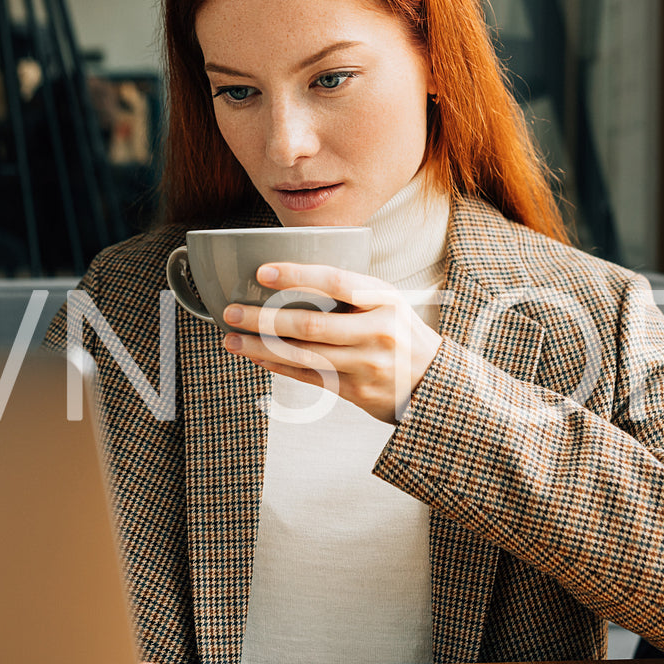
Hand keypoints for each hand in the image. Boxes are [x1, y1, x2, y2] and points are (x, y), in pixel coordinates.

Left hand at [220, 263, 441, 423]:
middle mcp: (376, 330)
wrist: (432, 383)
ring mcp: (366, 364)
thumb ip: (351, 291)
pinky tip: (256, 356)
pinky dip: (278, 366)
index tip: (262, 272)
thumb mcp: (388, 302)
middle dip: (264, 318)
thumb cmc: (401, 334)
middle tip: (231, 312)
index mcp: (384, 299)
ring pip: (302, 355)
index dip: (297, 275)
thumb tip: (291, 279)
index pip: (336, 281)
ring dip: (261, 347)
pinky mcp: (355, 391)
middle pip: (310, 324)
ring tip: (231, 339)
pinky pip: (308, 376)